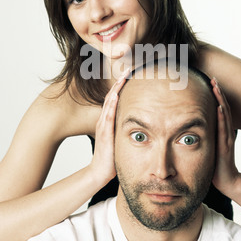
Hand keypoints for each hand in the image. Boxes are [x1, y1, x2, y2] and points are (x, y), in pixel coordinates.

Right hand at [90, 70, 129, 186]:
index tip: (132, 74)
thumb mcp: (121, 136)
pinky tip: (115, 94)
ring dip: (116, 88)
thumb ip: (126, 127)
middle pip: (112, 94)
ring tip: (123, 76)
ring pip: (109, 101)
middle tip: (129, 68)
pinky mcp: (104, 133)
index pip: (116, 97)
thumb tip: (139, 120)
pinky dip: (111, 104)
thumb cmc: (111, 155)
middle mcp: (104, 118)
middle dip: (120, 81)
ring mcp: (103, 125)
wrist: (100, 172)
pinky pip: (107, 115)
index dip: (123, 85)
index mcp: (109, 119)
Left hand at [211, 78, 238, 195]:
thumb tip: (186, 127)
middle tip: (212, 79)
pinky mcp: (225, 146)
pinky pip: (224, 129)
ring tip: (216, 87)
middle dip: (217, 93)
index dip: (214, 96)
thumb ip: (201, 135)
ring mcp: (226, 138)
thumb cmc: (214, 164)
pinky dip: (221, 117)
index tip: (208, 83)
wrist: (226, 181)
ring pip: (224, 115)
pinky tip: (218, 107)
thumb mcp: (206, 145)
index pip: (217, 109)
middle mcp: (224, 131)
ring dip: (220, 100)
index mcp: (219, 130)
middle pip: (222, 108)